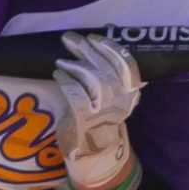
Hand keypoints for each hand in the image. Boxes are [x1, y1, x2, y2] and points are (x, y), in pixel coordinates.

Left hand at [53, 32, 140, 189]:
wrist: (93, 152)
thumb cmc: (99, 119)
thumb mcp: (112, 97)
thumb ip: (110, 75)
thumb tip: (98, 45)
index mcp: (130, 93)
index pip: (127, 65)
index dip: (111, 47)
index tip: (95, 37)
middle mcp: (121, 101)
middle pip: (106, 68)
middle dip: (87, 49)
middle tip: (70, 38)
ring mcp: (104, 111)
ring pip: (92, 80)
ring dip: (74, 65)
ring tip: (61, 60)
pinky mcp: (85, 119)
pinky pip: (76, 95)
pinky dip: (66, 81)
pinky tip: (58, 75)